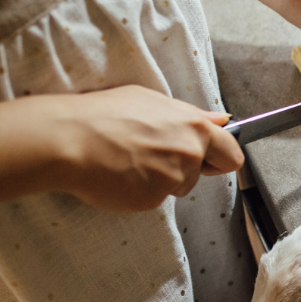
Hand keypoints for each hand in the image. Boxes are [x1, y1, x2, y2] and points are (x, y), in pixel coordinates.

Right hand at [44, 85, 244, 211]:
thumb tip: (220, 120)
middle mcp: (188, 155)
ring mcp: (170, 181)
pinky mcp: (150, 201)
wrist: (69, 139)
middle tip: (154, 156)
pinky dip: (138, 190)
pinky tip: (118, 174)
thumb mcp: (151, 100)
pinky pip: (151, 198)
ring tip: (128, 159)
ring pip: (174, 186)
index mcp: (194, 128)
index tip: (212, 159)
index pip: (231, 153)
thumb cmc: (104, 113)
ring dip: (158, 179)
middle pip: (199, 173)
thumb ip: (190, 115)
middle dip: (185, 168)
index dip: (222, 157)